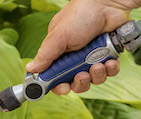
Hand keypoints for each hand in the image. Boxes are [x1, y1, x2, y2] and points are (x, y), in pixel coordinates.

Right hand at [25, 0, 140, 94]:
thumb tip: (29, 69)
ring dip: (96, 75)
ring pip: (93, 79)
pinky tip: (110, 61)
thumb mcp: (58, 36)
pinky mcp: (109, 54)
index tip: (63, 87)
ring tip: (98, 64)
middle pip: (75, 82)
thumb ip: (44, 56)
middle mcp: (75, 57)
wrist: (109, 3)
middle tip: (82, 75)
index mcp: (59, 53)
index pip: (55, 76)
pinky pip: (110, 72)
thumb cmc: (81, 14)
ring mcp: (93, 56)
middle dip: (80, 82)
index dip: (59, 85)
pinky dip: (111, 69)